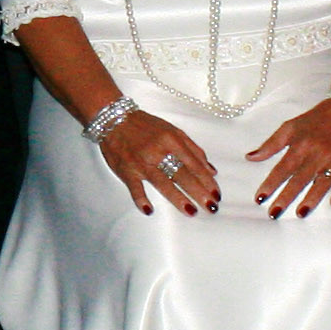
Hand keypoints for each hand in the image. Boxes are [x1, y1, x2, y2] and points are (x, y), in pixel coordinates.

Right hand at [98, 108, 220, 216]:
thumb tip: (211, 170)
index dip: (207, 180)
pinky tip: (149, 210)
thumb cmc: (145, 125)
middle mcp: (158, 151)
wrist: (113, 117)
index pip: (194, 164)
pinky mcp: (125, 170)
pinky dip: (140, 198)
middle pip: (182, 174)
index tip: (216, 194)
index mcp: (172, 140)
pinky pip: (134, 186)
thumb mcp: (172, 131)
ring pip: (162, 182)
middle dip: (198, 191)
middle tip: (211, 207)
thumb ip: (193, 149)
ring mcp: (141, 162)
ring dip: (177, 198)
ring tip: (191, 211)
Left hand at [246, 100, 330, 215]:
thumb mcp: (290, 127)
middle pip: (299, 180)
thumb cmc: (316, 120)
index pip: (282, 169)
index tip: (259, 198)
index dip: (270, 184)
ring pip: (321, 183)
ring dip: (311, 199)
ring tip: (300, 213)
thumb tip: (250, 157)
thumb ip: (271, 144)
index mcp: (300, 146)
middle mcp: (317, 154)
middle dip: (285, 198)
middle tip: (273, 214)